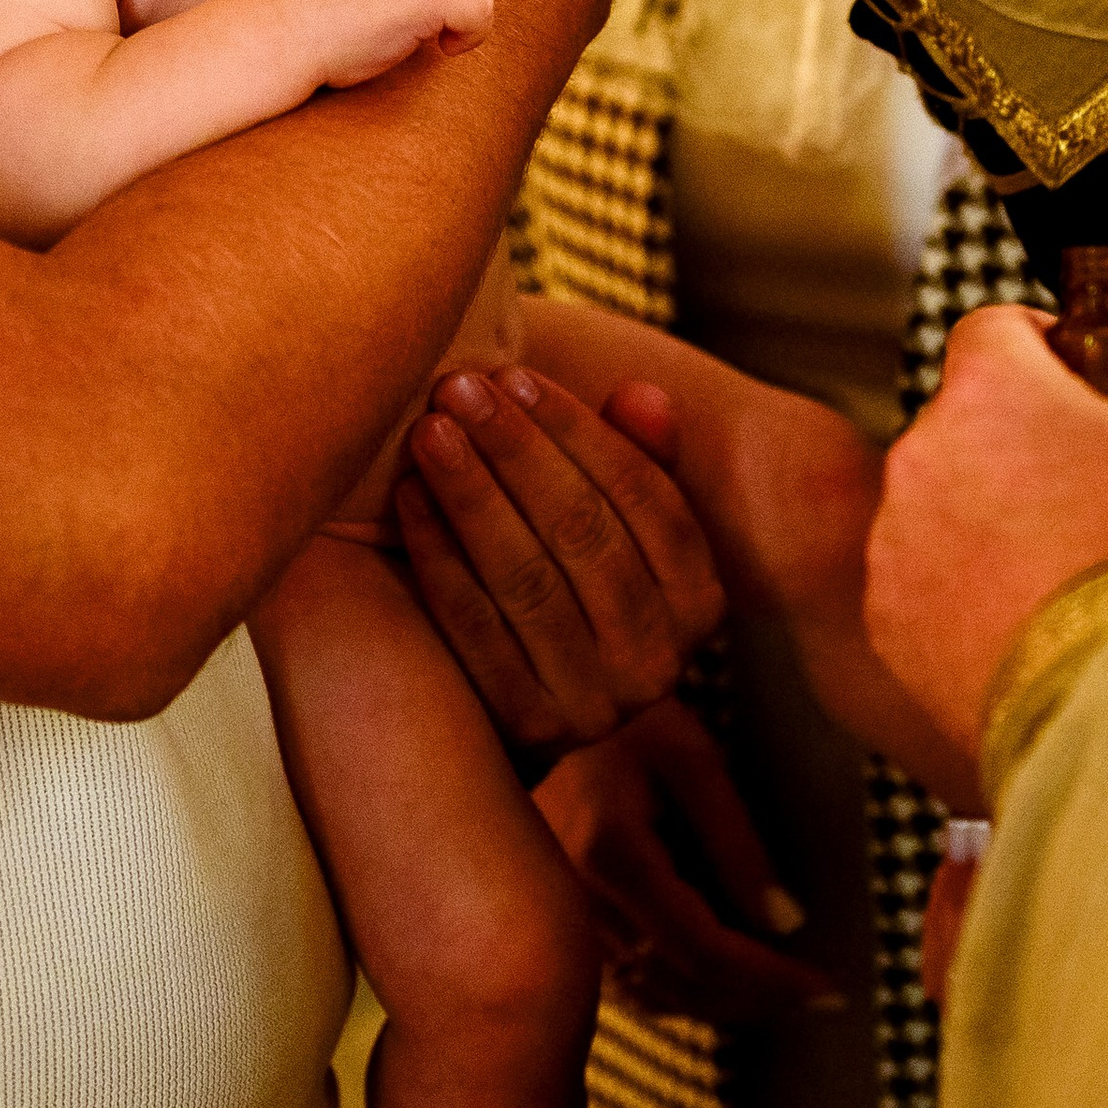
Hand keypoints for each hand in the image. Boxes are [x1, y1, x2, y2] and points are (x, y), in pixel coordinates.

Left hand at [394, 364, 725, 758]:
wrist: (518, 721)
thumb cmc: (570, 593)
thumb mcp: (620, 533)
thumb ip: (640, 461)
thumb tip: (644, 396)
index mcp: (699, 600)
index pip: (645, 497)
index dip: (578, 430)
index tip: (514, 377)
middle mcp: (661, 660)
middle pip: (584, 533)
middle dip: (516, 450)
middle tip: (458, 388)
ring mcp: (597, 703)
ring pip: (528, 578)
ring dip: (473, 495)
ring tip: (429, 431)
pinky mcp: (529, 730)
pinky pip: (477, 628)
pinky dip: (440, 557)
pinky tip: (408, 499)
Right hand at [537, 699, 842, 1023]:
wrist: (544, 709)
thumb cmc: (630, 722)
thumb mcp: (694, 761)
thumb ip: (738, 844)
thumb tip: (786, 925)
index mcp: (611, 855)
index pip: (704, 950)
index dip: (772, 980)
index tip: (831, 991)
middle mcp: (576, 901)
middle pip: (680, 985)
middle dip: (759, 1001)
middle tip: (821, 1000)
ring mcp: (561, 917)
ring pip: (652, 995)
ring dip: (724, 1004)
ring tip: (784, 994)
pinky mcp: (560, 921)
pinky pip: (626, 983)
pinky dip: (683, 992)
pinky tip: (725, 980)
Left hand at [867, 305, 1107, 757]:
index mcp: (994, 393)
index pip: (994, 328)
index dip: (1043, 345)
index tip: (1082, 378)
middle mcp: (924, 455)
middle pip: (966, 419)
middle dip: (1022, 441)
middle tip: (1095, 488)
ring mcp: (896, 542)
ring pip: (940, 502)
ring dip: (988, 516)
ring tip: (1067, 569)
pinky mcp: (888, 620)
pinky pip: (922, 579)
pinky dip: (962, 589)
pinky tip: (1031, 622)